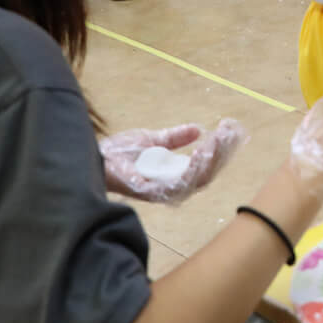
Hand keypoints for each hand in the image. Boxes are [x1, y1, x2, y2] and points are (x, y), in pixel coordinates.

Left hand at [100, 119, 244, 203]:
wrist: (93, 157)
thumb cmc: (118, 153)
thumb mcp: (151, 140)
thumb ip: (174, 138)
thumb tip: (198, 129)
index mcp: (173, 176)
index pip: (204, 167)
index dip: (219, 150)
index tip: (228, 129)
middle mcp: (172, 188)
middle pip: (207, 174)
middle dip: (221, 152)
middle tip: (230, 131)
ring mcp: (163, 192)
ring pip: (198, 179)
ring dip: (212, 158)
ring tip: (219, 137)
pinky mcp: (152, 193)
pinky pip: (179, 183)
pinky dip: (192, 168)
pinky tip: (199, 151)